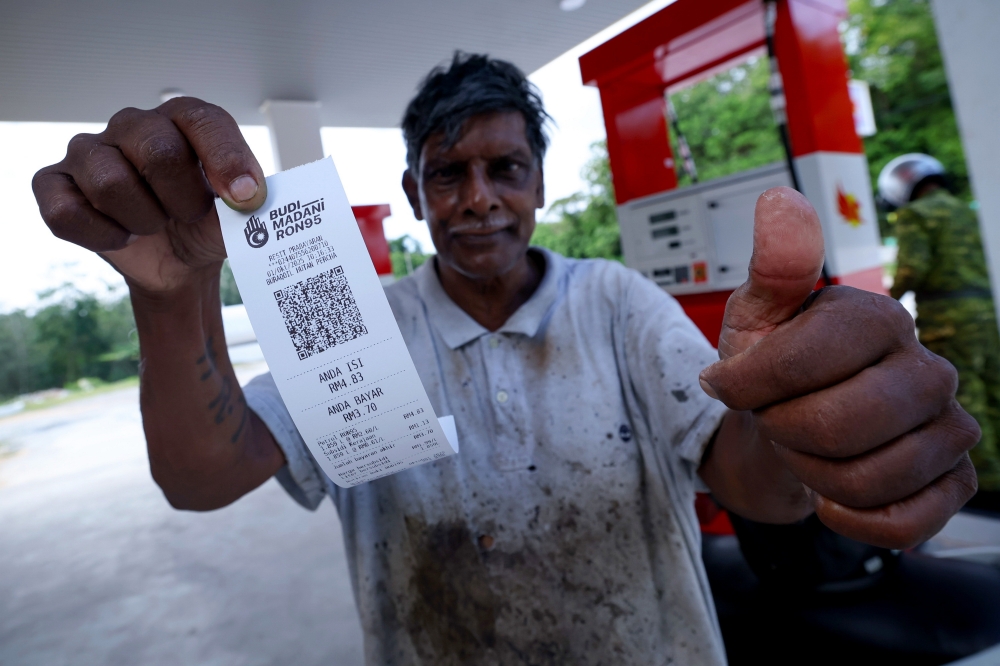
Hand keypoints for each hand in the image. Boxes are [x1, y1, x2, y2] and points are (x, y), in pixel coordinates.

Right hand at [32, 97, 266, 294]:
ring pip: (110, 183)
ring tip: (156, 225)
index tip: (246, 197)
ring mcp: (88, 152)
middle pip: (157, 150)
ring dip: (144, 220)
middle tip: (191, 215)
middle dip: (184, 198)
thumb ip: (248, 199)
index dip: (226, 159)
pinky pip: (66, 212)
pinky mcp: (55, 185)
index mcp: (181, 119)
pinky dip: (103, 236)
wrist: (182, 261)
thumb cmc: (209, 223)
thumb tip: (248, 194)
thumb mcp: (240, 213)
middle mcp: (132, 126)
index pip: (202, 120)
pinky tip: (124, 238)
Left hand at [700, 187, 978, 548]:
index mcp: (879, 319)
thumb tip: (781, 201)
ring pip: (864, 479)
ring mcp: (949, 427)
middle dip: (781, 433)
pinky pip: (905, 521)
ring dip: (811, 474)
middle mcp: (928, 369)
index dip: (747, 385)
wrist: (789, 429)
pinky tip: (834, 496)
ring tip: (807, 448)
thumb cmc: (772, 370)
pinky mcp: (954, 480)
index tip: (726, 383)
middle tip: (777, 419)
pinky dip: (853, 519)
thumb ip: (774, 266)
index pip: (801, 363)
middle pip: (834, 428)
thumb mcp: (758, 316)